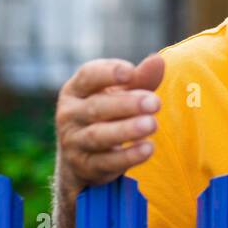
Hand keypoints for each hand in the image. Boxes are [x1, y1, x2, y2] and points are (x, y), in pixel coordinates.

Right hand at [54, 54, 164, 201]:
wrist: (82, 159)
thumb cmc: (106, 115)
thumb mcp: (119, 95)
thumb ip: (139, 79)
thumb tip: (158, 60)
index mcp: (76, 90)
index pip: (88, 76)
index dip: (108, 73)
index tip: (131, 72)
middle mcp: (69, 114)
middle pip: (97, 107)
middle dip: (127, 104)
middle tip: (155, 102)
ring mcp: (74, 141)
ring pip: (98, 135)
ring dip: (126, 130)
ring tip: (152, 124)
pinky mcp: (84, 166)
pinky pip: (106, 162)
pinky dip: (128, 156)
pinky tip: (148, 148)